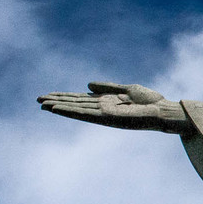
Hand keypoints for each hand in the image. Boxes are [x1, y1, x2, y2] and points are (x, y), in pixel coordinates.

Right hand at [37, 82, 190, 133]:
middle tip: (37, 99)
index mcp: (107, 102)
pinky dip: (70, 111)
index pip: (81, 99)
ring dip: (59, 107)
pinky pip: (85, 114)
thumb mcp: (128, 89)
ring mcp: (104, 114)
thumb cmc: (151, 101)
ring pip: (77, 110)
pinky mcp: (107, 118)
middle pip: (75, 104)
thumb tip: (87, 85)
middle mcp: (103, 109)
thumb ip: (108, 87)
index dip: (64, 97)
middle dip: (57, 101)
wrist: (165, 111)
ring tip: (42, 104)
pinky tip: (57, 109)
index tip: (48, 95)